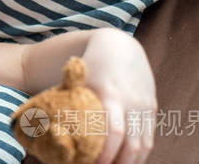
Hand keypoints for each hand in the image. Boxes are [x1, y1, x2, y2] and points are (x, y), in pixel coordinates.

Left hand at [82, 29, 156, 163]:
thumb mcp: (79, 81)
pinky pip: (148, 138)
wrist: (118, 46)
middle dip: (117, 163)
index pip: (113, 132)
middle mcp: (131, 101)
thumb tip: (47, 131)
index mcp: (110, 94)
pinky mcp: (151, 107)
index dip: (105, 153)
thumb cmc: (90, 66)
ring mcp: (143, 105)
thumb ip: (70, 103)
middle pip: (130, 144)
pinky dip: (139, 155)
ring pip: (142, 146)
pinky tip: (125, 163)